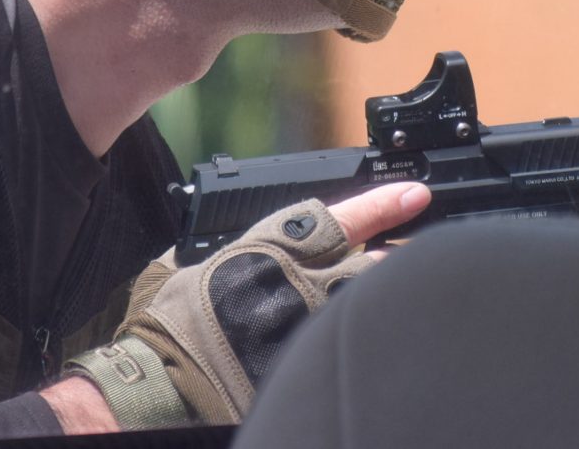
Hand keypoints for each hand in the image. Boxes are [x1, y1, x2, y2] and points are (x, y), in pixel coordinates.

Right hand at [64, 182, 429, 427]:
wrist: (163, 382)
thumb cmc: (174, 320)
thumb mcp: (208, 263)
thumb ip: (251, 249)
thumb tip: (279, 241)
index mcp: (273, 248)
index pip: (341, 218)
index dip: (382, 206)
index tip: (414, 196)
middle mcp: (302, 283)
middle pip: (370, 264)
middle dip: (391, 258)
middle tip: (406, 254)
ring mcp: (313, 326)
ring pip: (364, 305)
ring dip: (374, 299)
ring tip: (384, 298)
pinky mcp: (313, 363)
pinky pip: (348, 346)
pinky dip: (355, 339)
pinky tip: (359, 342)